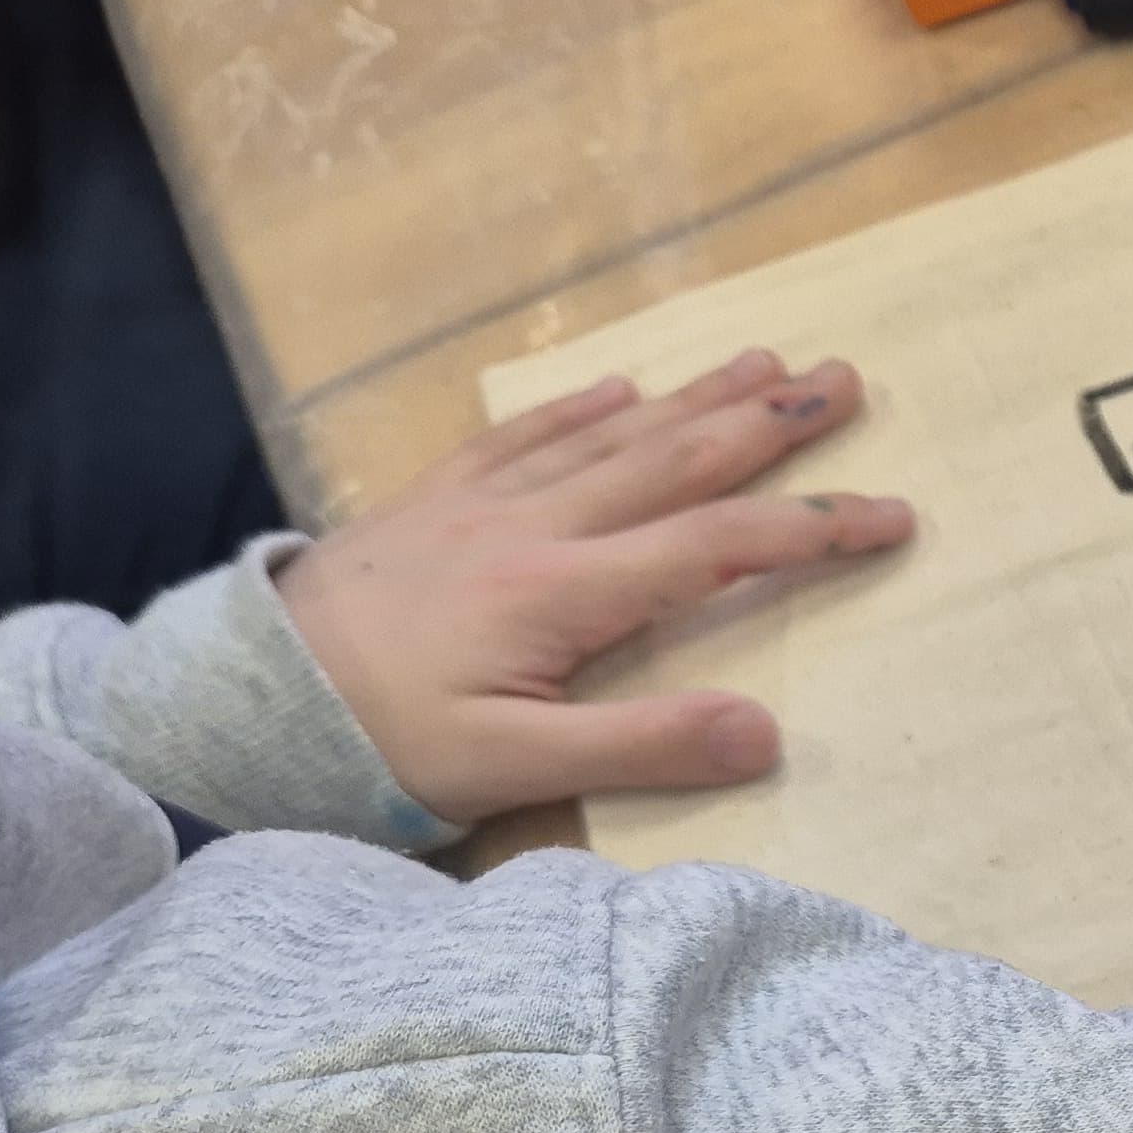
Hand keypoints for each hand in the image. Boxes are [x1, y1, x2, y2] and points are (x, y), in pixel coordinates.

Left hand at [276, 350, 908, 822]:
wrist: (239, 706)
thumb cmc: (377, 747)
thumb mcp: (512, 772)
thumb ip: (642, 748)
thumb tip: (765, 732)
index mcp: (562, 594)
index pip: (720, 550)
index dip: (815, 529)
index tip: (893, 515)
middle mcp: (532, 528)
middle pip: (674, 460)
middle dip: (768, 421)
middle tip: (846, 380)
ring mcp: (477, 506)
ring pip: (609, 434)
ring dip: (693, 396)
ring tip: (763, 360)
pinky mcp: (429, 504)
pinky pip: (519, 435)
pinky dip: (579, 406)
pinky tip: (619, 387)